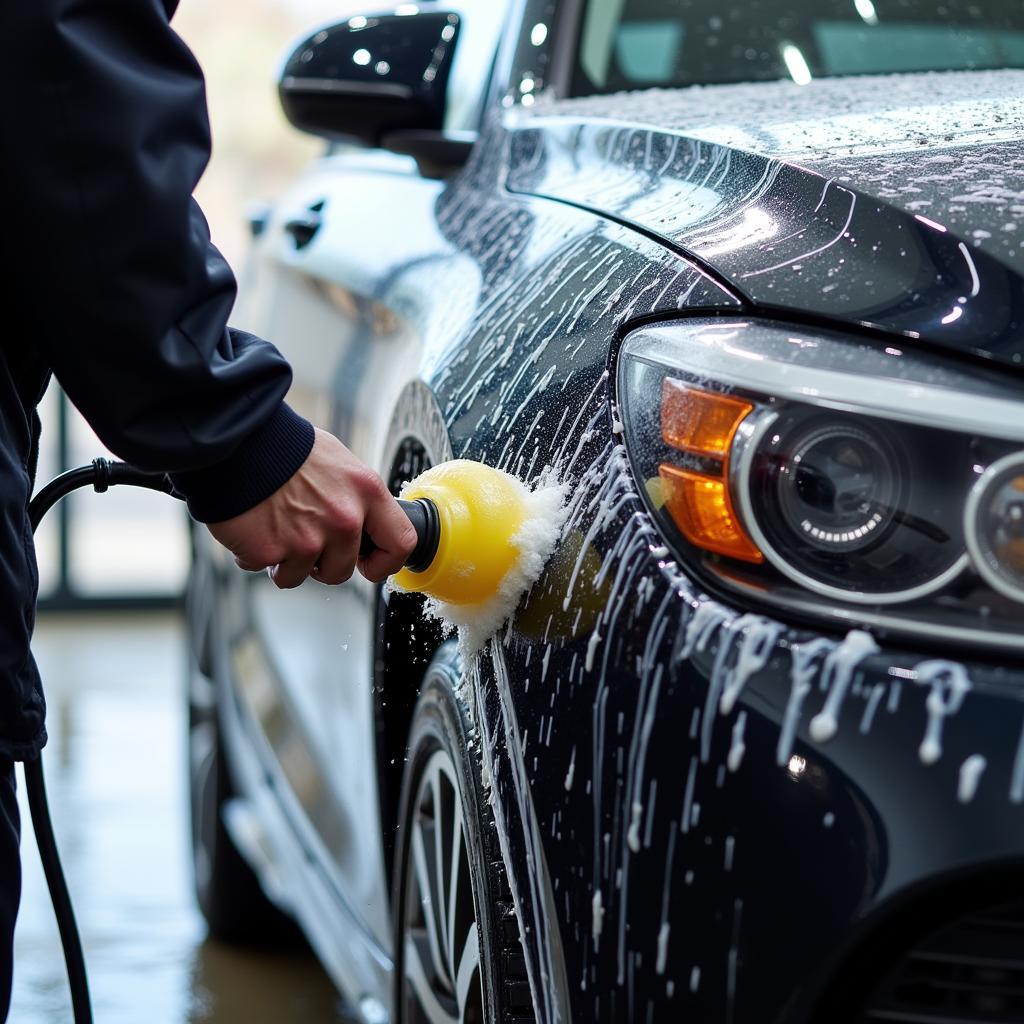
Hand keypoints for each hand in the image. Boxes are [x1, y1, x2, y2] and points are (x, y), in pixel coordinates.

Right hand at [206, 428, 416, 587]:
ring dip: (287, 560)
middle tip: (303, 539)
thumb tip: (365, 523)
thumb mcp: (338, 461)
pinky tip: (253, 527)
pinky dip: (257, 556)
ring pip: (303, 575)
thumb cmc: (284, 446)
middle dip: (321, 564)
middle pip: (342, 570)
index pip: (401, 542)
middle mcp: (344, 518)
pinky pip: (268, 569)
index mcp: (366, 491)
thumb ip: (356, 496)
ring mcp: (309, 538)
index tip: (368, 563)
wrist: (236, 439)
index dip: (385, 562)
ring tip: (275, 527)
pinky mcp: (273, 551)